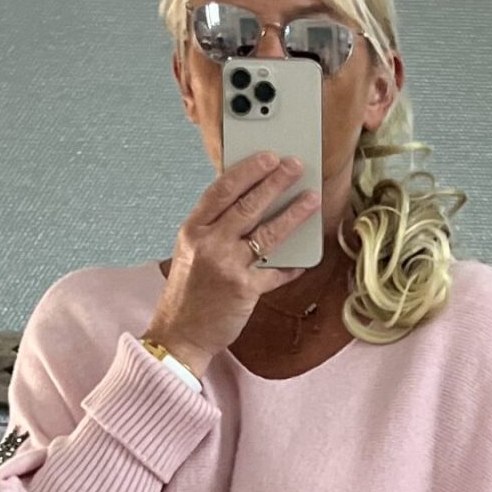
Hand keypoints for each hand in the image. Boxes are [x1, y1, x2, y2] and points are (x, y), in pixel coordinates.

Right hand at [143, 151, 321, 373]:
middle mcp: (209, 243)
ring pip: (267, 233)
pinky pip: (275, 272)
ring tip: (312, 199)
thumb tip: (247, 204)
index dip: (248, 170)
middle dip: (276, 182)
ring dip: (293, 213)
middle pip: (248, 205)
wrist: (179, 334)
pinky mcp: (244, 290)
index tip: (268, 157)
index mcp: (193, 229)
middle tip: (296, 166)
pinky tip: (305, 258)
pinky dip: (292, 265)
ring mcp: (227, 266)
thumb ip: (213, 228)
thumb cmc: (187, 293)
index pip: (223, 190)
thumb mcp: (190, 250)